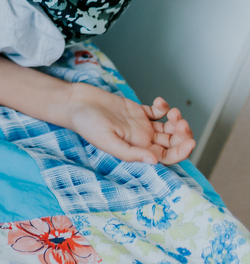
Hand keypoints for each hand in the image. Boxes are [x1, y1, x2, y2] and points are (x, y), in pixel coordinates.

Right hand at [64, 83, 194, 164]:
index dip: (182, 152)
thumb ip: (130, 153)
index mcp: (136, 150)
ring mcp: (140, 124)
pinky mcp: (136, 110)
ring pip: (168, 127)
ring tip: (173, 113)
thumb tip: (155, 161)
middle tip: (181, 123)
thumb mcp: (106, 140)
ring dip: (176, 120)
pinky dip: (163, 107)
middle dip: (182, 134)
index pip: (166, 157)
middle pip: (171, 142)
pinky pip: (157, 111)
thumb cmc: (85, 123)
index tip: (190, 141)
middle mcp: (141, 139)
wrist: (74, 102)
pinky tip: (158, 102)